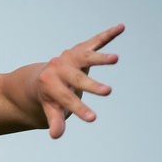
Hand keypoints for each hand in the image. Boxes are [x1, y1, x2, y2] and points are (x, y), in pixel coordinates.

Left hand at [36, 23, 123, 138]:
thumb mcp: (50, 109)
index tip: (93, 119)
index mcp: (48, 84)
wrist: (41, 77)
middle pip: (76, 78)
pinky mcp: (80, 49)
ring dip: (100, 58)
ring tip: (115, 59)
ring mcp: (69, 57)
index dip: (79, 109)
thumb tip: (55, 135)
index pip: (66, 98)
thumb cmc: (49, 97)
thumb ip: (54, 120)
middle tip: (108, 92)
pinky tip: (121, 27)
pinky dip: (108, 34)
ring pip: (85, 57)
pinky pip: (95, 41)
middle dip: (91, 85)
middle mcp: (57, 68)